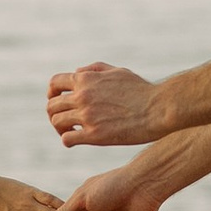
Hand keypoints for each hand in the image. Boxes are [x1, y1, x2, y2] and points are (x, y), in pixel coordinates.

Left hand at [46, 61, 160, 149]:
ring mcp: (87, 115)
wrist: (158, 108)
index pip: (54, 84)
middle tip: (65, 122)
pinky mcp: (95, 134)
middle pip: (52, 106)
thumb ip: (95, 69)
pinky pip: (68, 139)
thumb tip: (77, 72)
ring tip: (71, 132)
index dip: (52, 94)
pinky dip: (68, 141)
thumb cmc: (142, 90)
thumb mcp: (118, 71)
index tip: (59, 102)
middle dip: (55, 114)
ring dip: (60, 128)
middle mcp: (83, 96)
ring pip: (57, 122)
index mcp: (86, 79)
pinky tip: (77, 141)